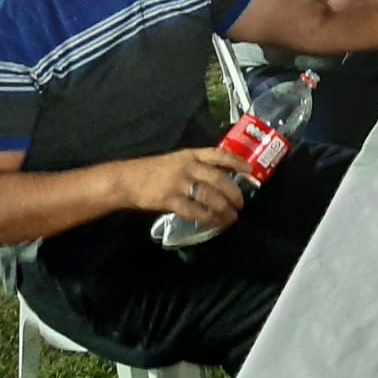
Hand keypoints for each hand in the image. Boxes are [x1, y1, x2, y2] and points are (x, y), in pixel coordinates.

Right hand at [121, 147, 249, 229]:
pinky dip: (207, 218)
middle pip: (219, 179)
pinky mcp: (170, 200)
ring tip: (232, 217)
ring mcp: (179, 183)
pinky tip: (214, 223)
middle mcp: (188, 167)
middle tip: (241, 204)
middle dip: (234, 193)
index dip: (237, 162)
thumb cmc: (155, 171)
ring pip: (209, 196)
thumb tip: (223, 177)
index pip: (219, 155)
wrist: (127, 179)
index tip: (250, 170)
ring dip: (224, 209)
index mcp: (191, 154)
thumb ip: (199, 167)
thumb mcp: (179, 161)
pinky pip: (194, 211)